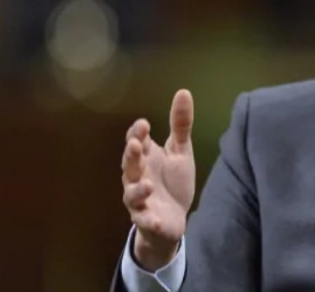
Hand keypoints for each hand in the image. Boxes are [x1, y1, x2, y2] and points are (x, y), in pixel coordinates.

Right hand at [121, 89, 195, 270]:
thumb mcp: (180, 151)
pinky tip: (155, 220)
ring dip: (138, 189)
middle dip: (131, 156)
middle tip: (135, 145)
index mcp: (146, 158)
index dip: (138, 134)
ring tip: (148, 184)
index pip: (137, 142)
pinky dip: (149, 221)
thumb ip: (180, 125)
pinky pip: (145, 222)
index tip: (144, 124)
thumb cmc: (172, 181)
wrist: (174, 219)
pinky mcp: (148, 221)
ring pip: (132, 194)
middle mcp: (138, 177)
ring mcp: (141, 200)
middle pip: (130, 166)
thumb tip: (183, 91)